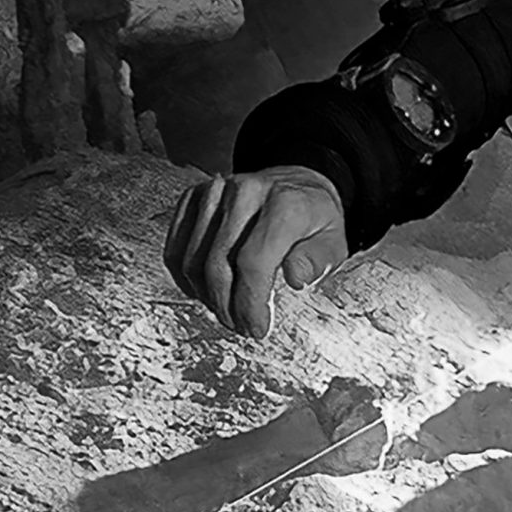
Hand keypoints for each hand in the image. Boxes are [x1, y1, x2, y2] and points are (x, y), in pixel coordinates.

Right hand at [162, 166, 347, 337]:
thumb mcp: (335, 242)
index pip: (254, 262)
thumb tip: (297, 278)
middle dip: (226, 306)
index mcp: (285, 203)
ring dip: (205, 296)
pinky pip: (176, 248)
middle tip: (240, 327)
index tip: (257, 328)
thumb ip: (318, 261)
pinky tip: (204, 293)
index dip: (249, 303)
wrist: (299, 183)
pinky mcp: (194, 197)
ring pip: (192, 260)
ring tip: (225, 312)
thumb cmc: (315, 219)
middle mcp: (247, 191)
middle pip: (218, 264)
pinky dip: (185, 278)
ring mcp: (216, 191)